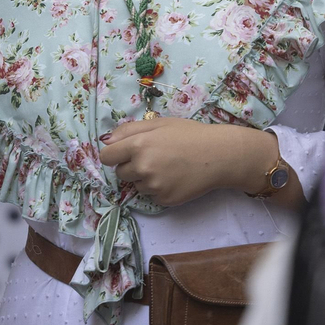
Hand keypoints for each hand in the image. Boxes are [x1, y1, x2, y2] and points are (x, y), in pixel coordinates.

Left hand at [99, 118, 276, 205]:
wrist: (219, 155)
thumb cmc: (190, 135)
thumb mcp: (159, 124)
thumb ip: (129, 130)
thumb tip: (105, 140)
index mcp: (138, 145)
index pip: (106, 157)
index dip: (114, 154)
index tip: (123, 153)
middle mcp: (142, 167)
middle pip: (120, 173)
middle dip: (131, 166)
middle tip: (153, 157)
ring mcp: (153, 186)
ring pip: (136, 185)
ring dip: (146, 178)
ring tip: (168, 167)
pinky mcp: (164, 200)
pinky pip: (151, 196)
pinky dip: (159, 189)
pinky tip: (175, 178)